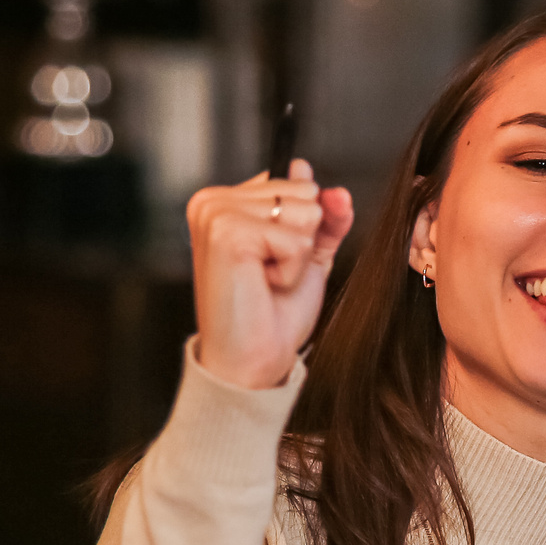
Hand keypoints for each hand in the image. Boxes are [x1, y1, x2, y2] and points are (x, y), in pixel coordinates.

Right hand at [186, 158, 356, 389]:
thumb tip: (332, 185)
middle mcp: (213, 201)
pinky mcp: (228, 233)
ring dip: (297, 257)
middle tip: (268, 274)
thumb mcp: (308, 256)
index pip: (295, 183)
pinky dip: (292, 270)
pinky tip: (262, 285)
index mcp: (224, 201)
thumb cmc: (271, 315)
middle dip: (301, 241)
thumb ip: (323, 217)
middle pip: (304, 192)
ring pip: (305, 212)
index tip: (272, 261)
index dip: (302, 228)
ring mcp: (216, 214)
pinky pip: (296, 239)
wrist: (251, 361)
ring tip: (264, 280)